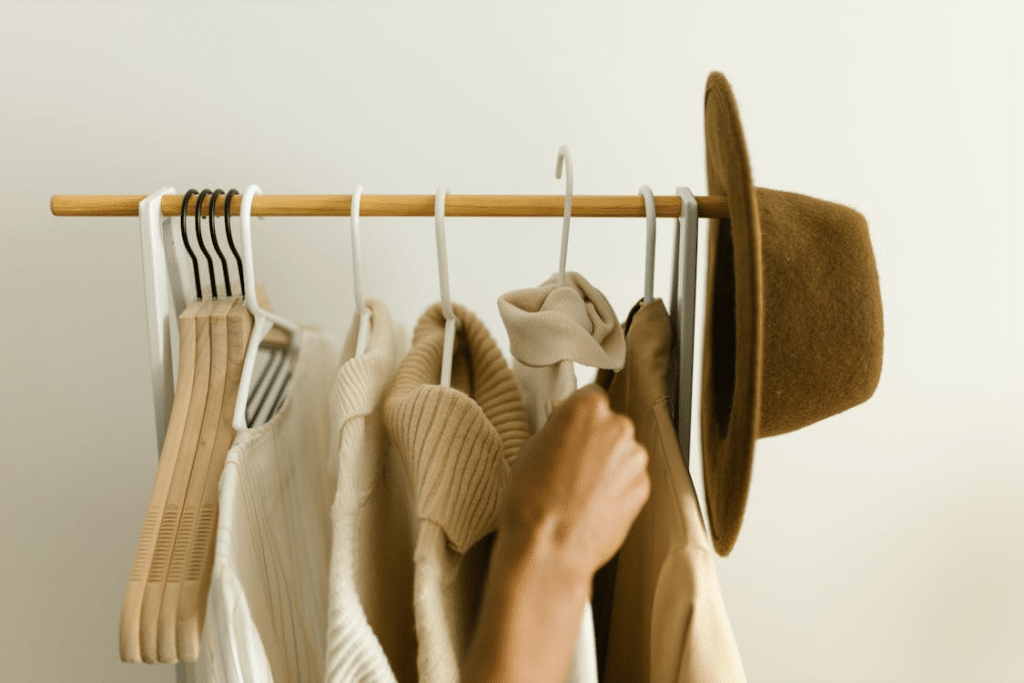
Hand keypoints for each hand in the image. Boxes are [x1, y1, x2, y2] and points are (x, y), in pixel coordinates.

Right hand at [499, 384, 650, 582]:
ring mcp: (635, 459)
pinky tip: (591, 506)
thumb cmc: (531, 499)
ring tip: (578, 491)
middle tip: (569, 465)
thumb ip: (558, 429)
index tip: (570, 428)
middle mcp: (618, 426)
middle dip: (595, 440)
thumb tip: (568, 429)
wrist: (548, 547)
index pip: (590, 396)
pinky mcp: (643, 488)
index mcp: (588, 408)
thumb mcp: (531, 448)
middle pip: (610, 425)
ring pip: (621, 454)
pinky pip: (629, 480)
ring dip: (607, 466)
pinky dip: (615, 489)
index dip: (578, 415)